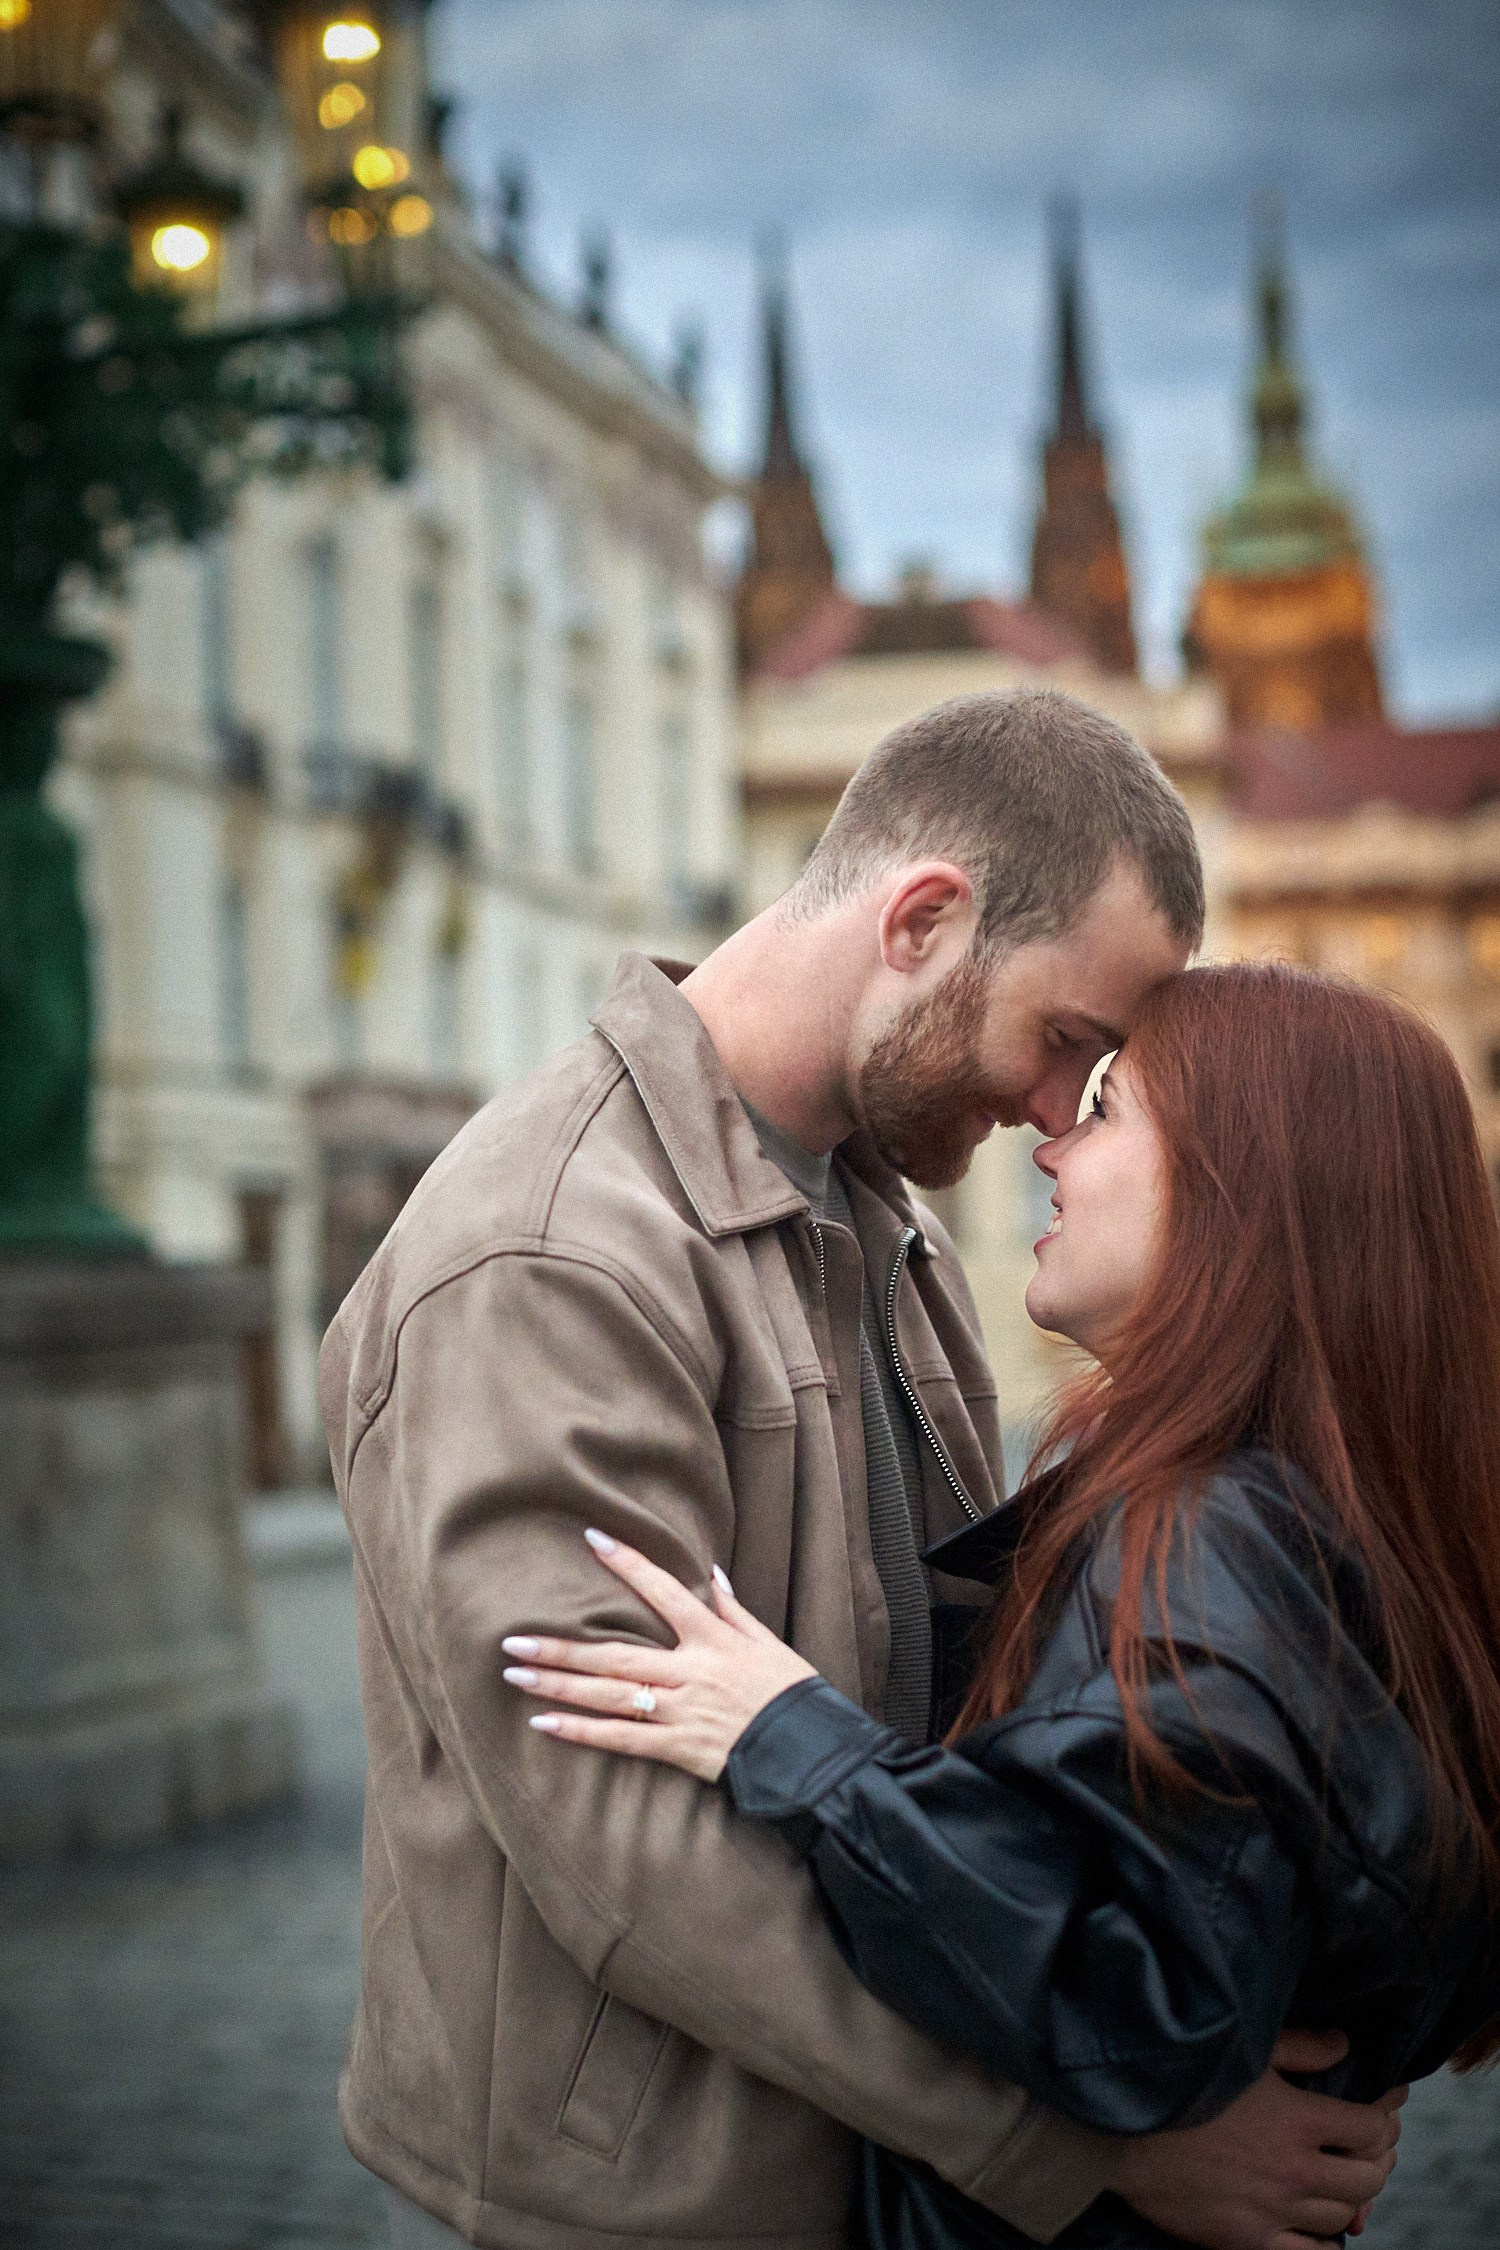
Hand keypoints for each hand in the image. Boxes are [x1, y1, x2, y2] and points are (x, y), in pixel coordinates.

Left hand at [500, 1530, 815, 1780]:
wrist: (810, 1752)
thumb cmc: (793, 1694)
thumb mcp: (769, 1643)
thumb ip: (733, 1609)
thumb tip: (710, 1572)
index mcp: (713, 1639)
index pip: (664, 1592)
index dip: (629, 1564)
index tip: (593, 1539)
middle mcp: (689, 1672)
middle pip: (614, 1655)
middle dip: (561, 1648)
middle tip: (513, 1640)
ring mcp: (680, 1712)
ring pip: (609, 1696)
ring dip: (559, 1686)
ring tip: (516, 1676)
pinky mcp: (678, 1748)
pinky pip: (621, 1739)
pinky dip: (582, 1732)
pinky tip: (544, 1724)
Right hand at [1116, 2030, 1403, 2249]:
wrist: (1122, 2134)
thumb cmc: (1182, 2083)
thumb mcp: (1242, 2052)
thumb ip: (1298, 2048)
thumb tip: (1344, 2044)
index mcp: (1295, 2119)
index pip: (1369, 2126)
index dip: (1386, 2114)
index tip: (1385, 2104)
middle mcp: (1292, 2170)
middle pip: (1367, 2177)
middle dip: (1381, 2158)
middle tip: (1376, 2143)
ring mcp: (1273, 2211)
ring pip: (1343, 2216)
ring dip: (1356, 2197)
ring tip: (1351, 2177)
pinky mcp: (1248, 2240)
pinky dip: (1327, 2244)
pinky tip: (1324, 2227)